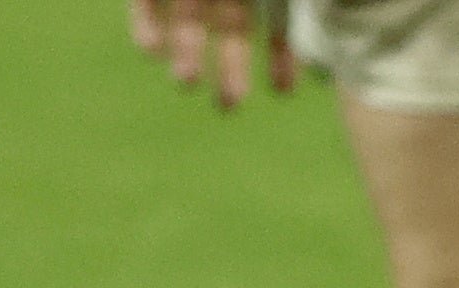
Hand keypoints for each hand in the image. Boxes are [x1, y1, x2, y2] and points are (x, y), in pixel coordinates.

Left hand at [126, 0, 292, 106]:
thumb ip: (287, 9)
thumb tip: (312, 52)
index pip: (276, 21)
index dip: (280, 55)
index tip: (282, 91)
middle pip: (231, 28)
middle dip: (230, 68)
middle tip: (229, 105)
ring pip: (188, 19)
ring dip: (187, 53)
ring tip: (185, 81)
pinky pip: (147, 1)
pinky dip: (146, 26)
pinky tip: (151, 51)